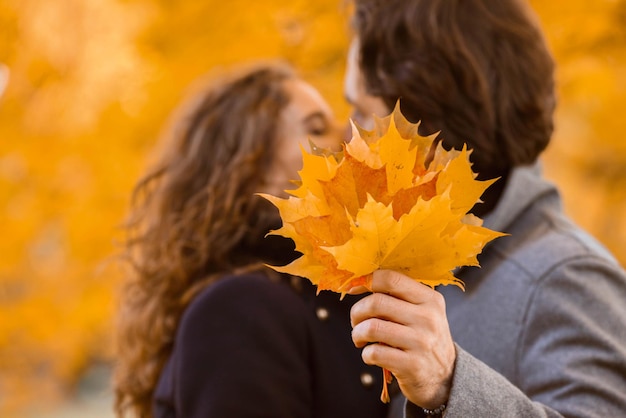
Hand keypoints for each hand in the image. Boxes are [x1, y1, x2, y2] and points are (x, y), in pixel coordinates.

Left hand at [350, 270, 455, 408]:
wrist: (444, 376)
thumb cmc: (423, 337)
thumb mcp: (422, 311)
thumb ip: (398, 296)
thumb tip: (359, 282)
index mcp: (430, 299)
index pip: (391, 278)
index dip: (366, 281)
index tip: (355, 289)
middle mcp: (428, 318)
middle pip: (376, 302)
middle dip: (357, 312)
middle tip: (356, 321)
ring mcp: (421, 342)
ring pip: (371, 328)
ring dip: (357, 333)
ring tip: (360, 338)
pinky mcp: (412, 365)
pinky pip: (374, 353)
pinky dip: (366, 354)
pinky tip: (372, 355)